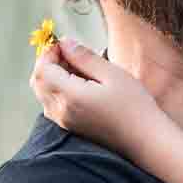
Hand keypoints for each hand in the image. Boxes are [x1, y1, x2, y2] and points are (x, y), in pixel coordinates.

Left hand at [31, 36, 161, 155]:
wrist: (144, 139)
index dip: (49, 52)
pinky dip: (58, 89)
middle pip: (38, 81)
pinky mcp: (70, 126)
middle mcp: (61, 111)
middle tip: (71, 53)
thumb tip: (65, 42)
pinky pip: (52, 104)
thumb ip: (84, 57)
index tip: (65, 43)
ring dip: (53, 75)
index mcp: (70, 96)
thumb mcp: (112, 74)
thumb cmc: (134, 106)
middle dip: (48, 63)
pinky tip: (80, 84)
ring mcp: (64, 121)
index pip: (42, 69)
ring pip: (43, 92)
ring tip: (79, 68)